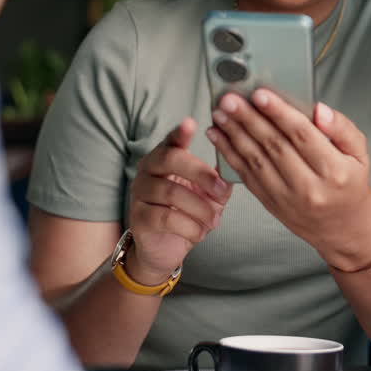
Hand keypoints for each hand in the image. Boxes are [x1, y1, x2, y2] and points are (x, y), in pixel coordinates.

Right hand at [126, 118, 231, 283]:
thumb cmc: (189, 213)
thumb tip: (232, 171)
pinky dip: (190, 227)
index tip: (191, 123)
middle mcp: (148, 169)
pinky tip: (199, 233)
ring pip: (171, 192)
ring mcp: (140, 192)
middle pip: (170, 159)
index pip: (172, 140)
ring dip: (200, 209)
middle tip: (220, 191)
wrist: (167, 247)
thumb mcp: (210, 195)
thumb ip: (220, 181)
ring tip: (213, 221)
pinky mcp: (138, 217)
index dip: (180, 132)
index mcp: (166, 157)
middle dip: (200, 174)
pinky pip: (166, 217)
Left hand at [207, 90, 370, 268]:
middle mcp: (309, 187)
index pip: (302, 135)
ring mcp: (286, 198)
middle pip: (274, 146)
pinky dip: (229, 154)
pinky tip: (219, 137)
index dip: (279, 113)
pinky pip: (246, 176)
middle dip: (249, 119)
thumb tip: (319, 110)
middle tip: (230, 99)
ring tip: (220, 114)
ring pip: (255, 160)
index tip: (260, 94)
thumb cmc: (349, 184)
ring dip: (234, 134)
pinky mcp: (270, 203)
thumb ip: (342, 127)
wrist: (343, 227)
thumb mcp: (359, 153)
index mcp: (333, 171)